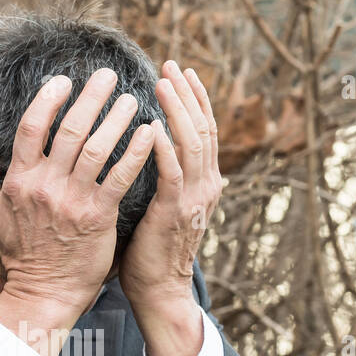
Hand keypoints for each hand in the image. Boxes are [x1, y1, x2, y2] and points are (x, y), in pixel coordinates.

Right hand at [0, 68, 155, 355]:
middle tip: (107, 76)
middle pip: (71, 129)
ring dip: (117, 119)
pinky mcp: (98, 217)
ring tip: (132, 100)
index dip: (49, 99)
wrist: (43, 293)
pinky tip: (150, 134)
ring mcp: (73, 201)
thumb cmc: (18, 255)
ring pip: (98, 148)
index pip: (33, 127)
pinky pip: (120, 176)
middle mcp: (46, 186)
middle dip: (91, 96)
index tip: (65, 81)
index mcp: (19, 180)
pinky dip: (136, 153)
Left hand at [120, 61, 221, 355]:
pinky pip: (172, 173)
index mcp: (203, 183)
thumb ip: (164, 178)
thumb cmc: (150, 251)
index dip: (194, 99)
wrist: (159, 291)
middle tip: (171, 64)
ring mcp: (193, 199)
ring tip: (164, 82)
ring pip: (193, 143)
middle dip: (187, 94)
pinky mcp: (174, 213)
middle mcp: (205, 186)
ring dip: (178, 109)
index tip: (180, 72)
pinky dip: (164, 148)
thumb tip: (154, 151)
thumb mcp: (163, 207)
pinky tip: (152, 126)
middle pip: (203, 128)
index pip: (204, 130)